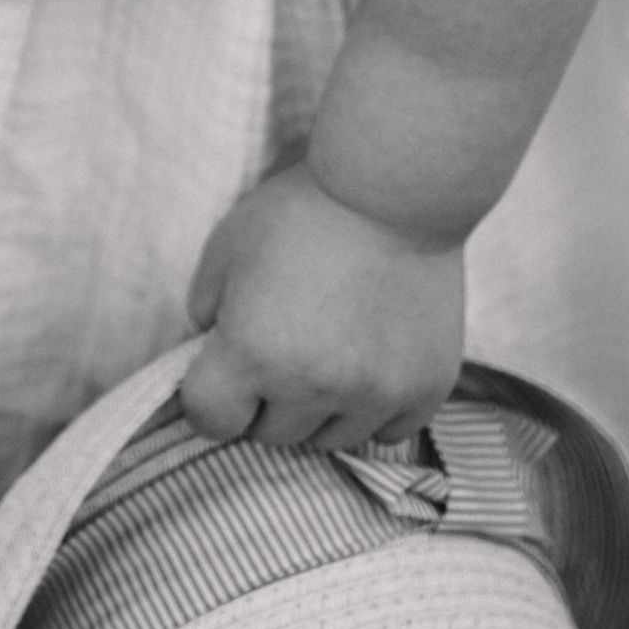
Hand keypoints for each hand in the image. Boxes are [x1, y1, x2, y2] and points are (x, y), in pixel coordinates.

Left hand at [182, 168, 464, 454]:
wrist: (394, 189)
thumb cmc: (301, 210)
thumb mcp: (226, 247)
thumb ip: (206, 310)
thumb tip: (211, 350)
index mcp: (250, 353)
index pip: (210, 420)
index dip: (210, 395)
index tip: (223, 371)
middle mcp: (311, 387)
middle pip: (271, 434)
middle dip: (265, 399)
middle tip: (282, 348)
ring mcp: (373, 394)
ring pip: (329, 439)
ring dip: (320, 408)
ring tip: (330, 351)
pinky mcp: (423, 390)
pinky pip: (389, 431)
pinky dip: (375, 408)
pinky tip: (371, 361)